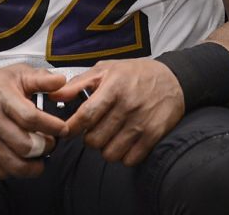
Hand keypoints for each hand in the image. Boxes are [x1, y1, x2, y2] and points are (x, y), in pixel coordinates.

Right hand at [0, 64, 69, 178]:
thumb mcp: (17, 74)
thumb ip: (41, 79)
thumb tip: (61, 81)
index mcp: (2, 98)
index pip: (30, 118)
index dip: (51, 127)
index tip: (63, 129)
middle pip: (24, 145)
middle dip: (45, 147)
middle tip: (51, 143)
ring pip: (13, 164)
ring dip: (33, 166)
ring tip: (41, 157)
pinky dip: (15, 170)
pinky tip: (22, 160)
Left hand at [52, 59, 183, 166]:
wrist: (173, 78)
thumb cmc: (135, 73)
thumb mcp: (106, 70)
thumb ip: (78, 84)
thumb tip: (54, 95)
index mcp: (113, 87)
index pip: (86, 116)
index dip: (71, 128)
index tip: (67, 131)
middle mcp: (128, 106)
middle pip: (95, 140)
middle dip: (89, 138)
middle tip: (95, 130)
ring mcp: (142, 122)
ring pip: (110, 153)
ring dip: (106, 148)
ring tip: (110, 136)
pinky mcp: (154, 135)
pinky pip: (130, 159)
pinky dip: (124, 155)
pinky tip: (125, 142)